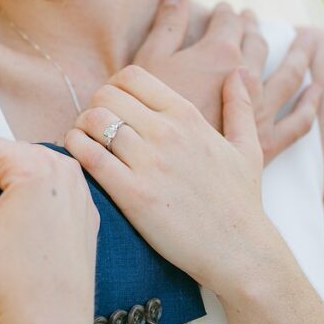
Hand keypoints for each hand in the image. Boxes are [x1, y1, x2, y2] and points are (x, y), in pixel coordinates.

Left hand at [65, 66, 280, 297]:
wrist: (239, 251)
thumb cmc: (240, 202)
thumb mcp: (248, 148)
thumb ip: (240, 107)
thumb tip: (239, 72)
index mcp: (187, 116)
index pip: (131, 76)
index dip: (113, 88)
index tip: (114, 108)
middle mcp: (166, 132)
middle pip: (105, 95)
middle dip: (94, 107)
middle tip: (96, 129)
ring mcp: (149, 162)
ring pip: (93, 120)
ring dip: (81, 128)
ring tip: (86, 145)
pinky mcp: (132, 194)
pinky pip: (88, 156)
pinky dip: (75, 150)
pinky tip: (80, 160)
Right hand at [136, 0, 320, 161]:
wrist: (161, 163)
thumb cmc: (146, 112)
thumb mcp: (148, 61)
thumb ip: (167, 24)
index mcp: (219, 54)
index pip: (228, 23)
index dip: (226, 12)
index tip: (224, 8)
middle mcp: (248, 77)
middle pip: (257, 44)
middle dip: (254, 28)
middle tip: (252, 19)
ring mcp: (261, 110)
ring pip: (287, 75)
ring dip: (296, 54)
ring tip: (304, 42)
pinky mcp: (267, 141)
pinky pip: (298, 121)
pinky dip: (310, 104)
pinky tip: (316, 93)